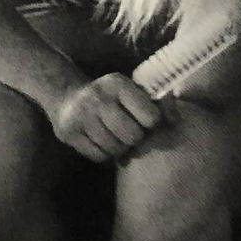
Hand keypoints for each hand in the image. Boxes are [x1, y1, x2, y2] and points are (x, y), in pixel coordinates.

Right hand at [48, 73, 163, 162]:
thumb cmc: (108, 96)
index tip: (145, 121)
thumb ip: (155, 102)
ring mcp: (81, 116)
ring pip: (115, 148)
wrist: (65, 96)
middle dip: (134, 138)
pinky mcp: (69, 133)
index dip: (151, 123)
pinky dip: (104, 154)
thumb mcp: (130, 91)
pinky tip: (102, 142)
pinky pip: (98, 156)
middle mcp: (98, 98)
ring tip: (116, 138)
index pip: (150, 116)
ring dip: (119, 148)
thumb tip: (175, 120)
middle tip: (129, 133)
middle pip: (132, 135)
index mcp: (117, 84)